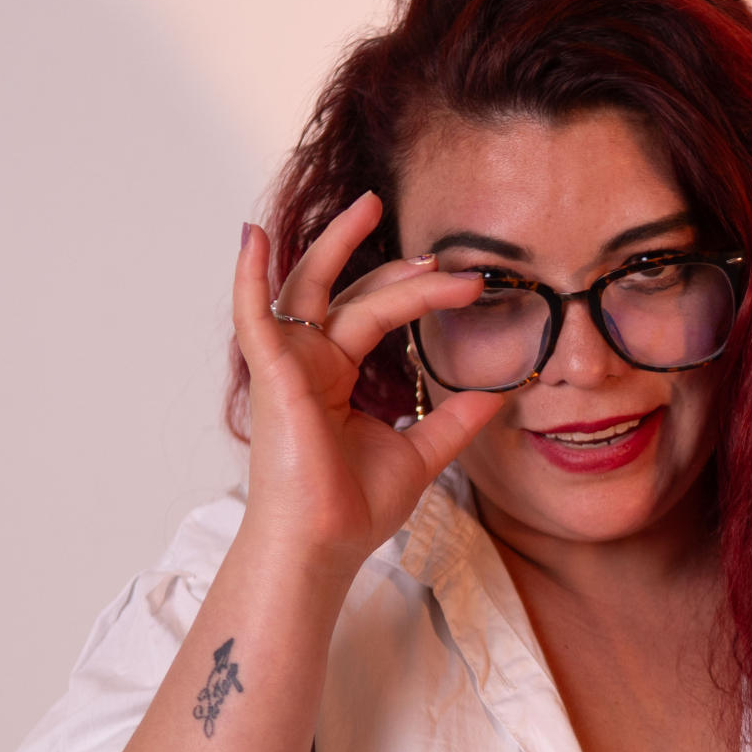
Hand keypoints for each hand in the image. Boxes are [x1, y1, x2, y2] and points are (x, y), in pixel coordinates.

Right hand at [231, 191, 503, 573]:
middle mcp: (309, 363)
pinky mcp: (272, 376)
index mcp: (335, 377)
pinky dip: (250, 275)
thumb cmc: (353, 508)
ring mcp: (287, 366)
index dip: (418, 294)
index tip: (467, 284)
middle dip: (395, 267)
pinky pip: (254, 316)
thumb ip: (454, 421)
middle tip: (442, 251)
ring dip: (338, 245)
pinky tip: (252, 235)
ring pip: (316, 290)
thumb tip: (501, 395)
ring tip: (369, 205)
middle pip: (352, 295)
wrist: (323, 546)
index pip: (375, 315)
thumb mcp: (420, 454)